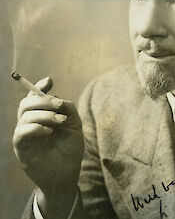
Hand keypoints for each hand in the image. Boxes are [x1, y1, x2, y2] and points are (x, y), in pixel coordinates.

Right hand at [13, 77, 83, 216]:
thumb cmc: (70, 148)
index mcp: (42, 116)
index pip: (34, 97)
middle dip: (44, 100)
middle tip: (59, 105)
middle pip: (27, 102)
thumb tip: (57, 99)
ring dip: (45, 114)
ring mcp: (25, 135)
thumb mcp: (74, 124)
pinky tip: (49, 131)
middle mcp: (31, 123)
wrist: (68, 172)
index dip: (39, 86)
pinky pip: (22, 131)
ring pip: (25, 114)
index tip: (49, 81)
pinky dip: (36, 127)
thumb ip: (67, 108)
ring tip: (60, 122)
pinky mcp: (21, 147)